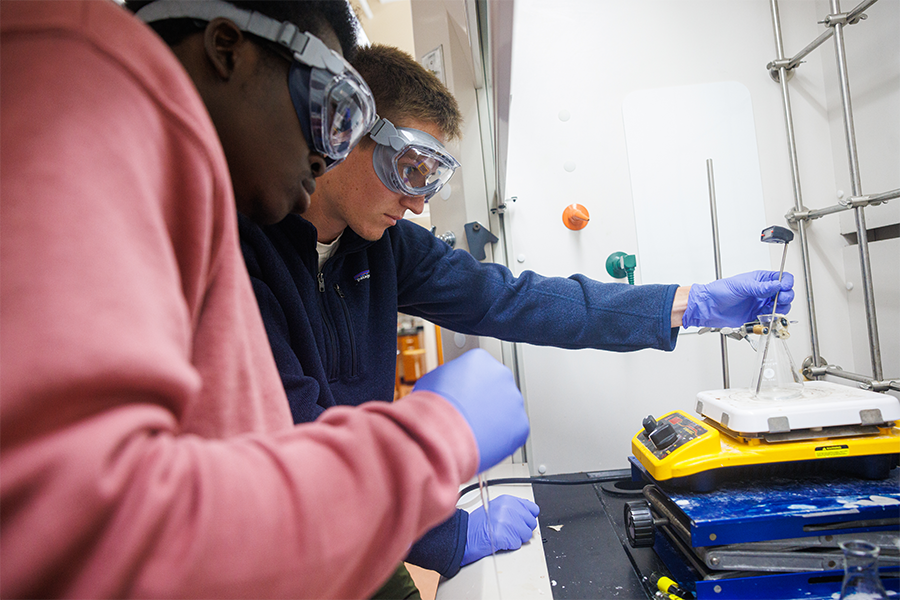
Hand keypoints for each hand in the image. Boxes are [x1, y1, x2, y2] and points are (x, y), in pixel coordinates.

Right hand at [413, 349, 528, 472]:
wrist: (441, 434)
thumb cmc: (434, 408)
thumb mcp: (433, 379)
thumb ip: (450, 378)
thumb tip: (450, 385)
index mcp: (480, 359)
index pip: (480, 369)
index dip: (470, 385)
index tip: (465, 395)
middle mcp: (502, 374)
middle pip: (497, 387)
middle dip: (486, 400)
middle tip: (471, 414)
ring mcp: (514, 400)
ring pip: (507, 409)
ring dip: (495, 419)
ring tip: (475, 430)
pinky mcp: (521, 424)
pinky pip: (513, 431)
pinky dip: (501, 438)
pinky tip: (484, 440)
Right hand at [461, 495, 540, 565]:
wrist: (464, 536)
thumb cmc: (476, 524)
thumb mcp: (495, 508)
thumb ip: (512, 509)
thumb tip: (526, 514)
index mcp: (507, 500)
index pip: (533, 509)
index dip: (528, 518)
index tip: (523, 521)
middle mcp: (509, 508)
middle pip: (531, 523)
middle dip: (523, 529)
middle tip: (510, 531)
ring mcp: (507, 522)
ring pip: (526, 535)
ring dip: (517, 538)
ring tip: (503, 535)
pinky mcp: (505, 535)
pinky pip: (517, 544)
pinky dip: (510, 545)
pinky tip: (500, 541)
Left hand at [682, 270, 794, 327]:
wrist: (708, 307)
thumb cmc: (719, 291)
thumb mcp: (741, 286)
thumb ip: (760, 287)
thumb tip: (777, 285)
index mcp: (761, 279)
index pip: (782, 278)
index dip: (786, 283)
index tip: (783, 289)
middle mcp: (763, 291)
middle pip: (785, 294)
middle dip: (785, 297)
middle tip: (777, 300)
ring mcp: (760, 304)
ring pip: (781, 307)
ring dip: (780, 309)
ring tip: (770, 310)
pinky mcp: (757, 316)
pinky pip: (771, 318)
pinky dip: (771, 319)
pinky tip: (764, 317)